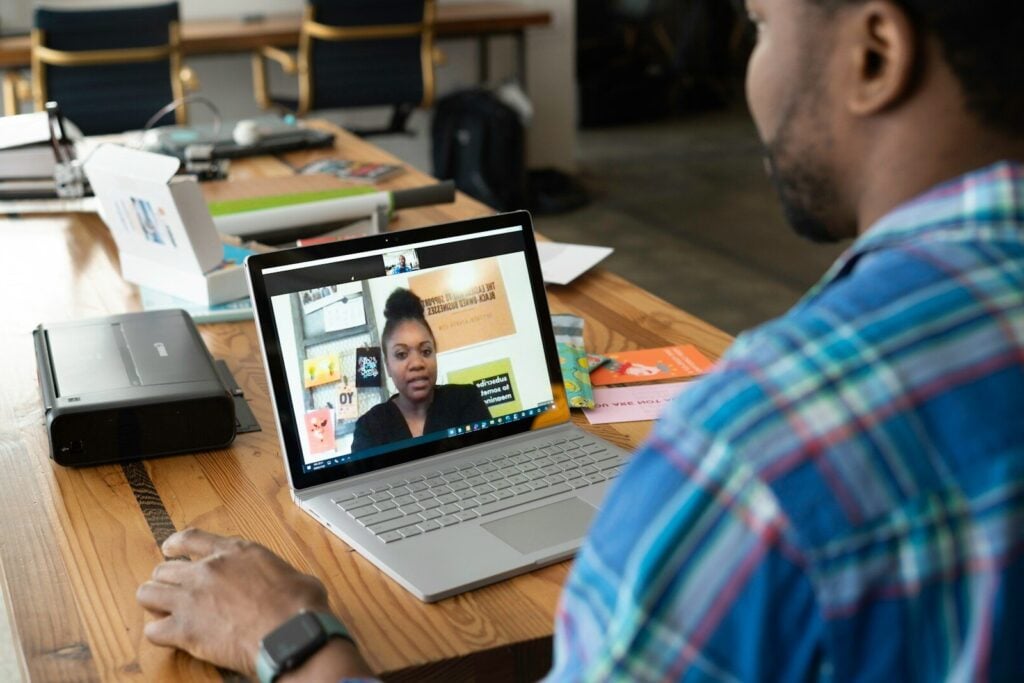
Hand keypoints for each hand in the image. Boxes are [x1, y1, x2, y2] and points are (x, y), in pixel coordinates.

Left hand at [136, 528, 371, 678]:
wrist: (290, 634)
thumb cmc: (298, 607)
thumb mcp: (293, 576)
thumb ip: (277, 575)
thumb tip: (288, 585)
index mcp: (236, 552)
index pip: (192, 539)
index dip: (175, 543)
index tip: (169, 549)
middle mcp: (208, 570)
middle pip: (165, 568)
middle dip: (166, 580)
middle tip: (171, 590)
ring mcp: (192, 599)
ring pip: (148, 593)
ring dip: (154, 602)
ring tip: (161, 610)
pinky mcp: (185, 630)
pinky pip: (153, 630)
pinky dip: (158, 634)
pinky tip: (168, 637)